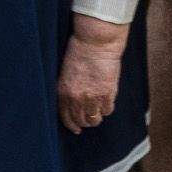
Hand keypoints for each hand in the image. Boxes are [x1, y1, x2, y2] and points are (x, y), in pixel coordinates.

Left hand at [56, 16, 125, 132]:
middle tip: (89, 120)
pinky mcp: (107, 94)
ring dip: (97, 118)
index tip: (76, 129)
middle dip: (85, 122)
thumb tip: (72, 103)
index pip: (66, 117)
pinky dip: (107, 108)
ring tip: (98, 112)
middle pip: (81, 120)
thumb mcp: (65, 72)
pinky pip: (108, 110)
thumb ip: (67, 89)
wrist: (95, 42)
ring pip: (95, 119)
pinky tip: (107, 101)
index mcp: (63, 92)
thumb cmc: (80, 51)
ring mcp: (92, 97)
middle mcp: (76, 98)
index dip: (72, 125)